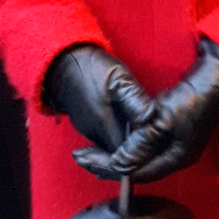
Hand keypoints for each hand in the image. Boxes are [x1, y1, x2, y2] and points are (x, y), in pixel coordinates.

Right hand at [43, 44, 155, 161]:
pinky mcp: (87, 126)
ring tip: (147, 132)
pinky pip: (105, 139)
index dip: (143, 153)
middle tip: (156, 140)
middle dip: (138, 151)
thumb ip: (135, 99)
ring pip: (113, 147)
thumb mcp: (118, 78)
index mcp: (104, 125)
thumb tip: (151, 118)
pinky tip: (132, 125)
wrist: (61, 63)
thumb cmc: (92, 68)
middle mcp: (95, 134)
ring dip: (128, 143)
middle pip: (120, 154)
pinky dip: (119, 135)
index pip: (127, 155)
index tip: (157, 142)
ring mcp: (89, 131)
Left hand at [85, 37, 218, 181]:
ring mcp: (176, 143)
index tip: (84, 159)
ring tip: (92, 152)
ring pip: (140, 157)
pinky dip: (128, 144)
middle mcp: (176, 155)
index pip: (136, 172)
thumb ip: (139, 145)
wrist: (217, 76)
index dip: (108, 167)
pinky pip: (145, 144)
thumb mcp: (162, 121)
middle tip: (82, 158)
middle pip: (137, 168)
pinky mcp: (173, 129)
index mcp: (176, 158)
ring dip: (116, 154)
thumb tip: (117, 165)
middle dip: (108, 165)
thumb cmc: (192, 98)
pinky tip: (116, 138)